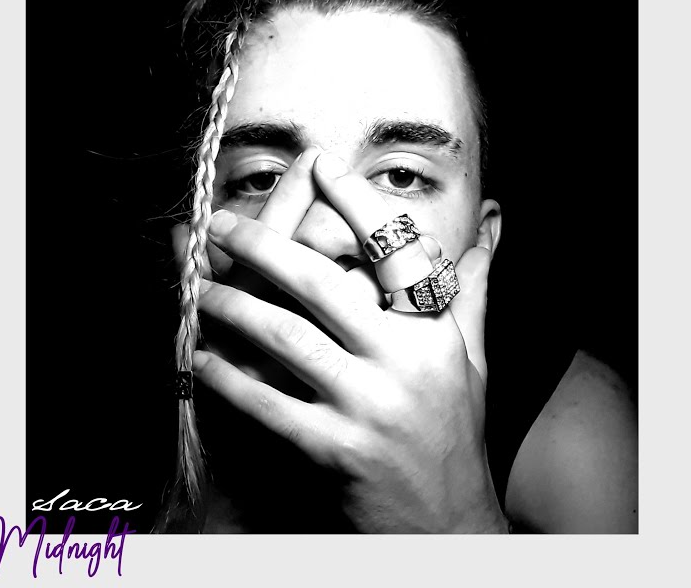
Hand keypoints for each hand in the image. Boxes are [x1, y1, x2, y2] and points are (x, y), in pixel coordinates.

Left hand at [191, 152, 505, 532]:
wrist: (447, 527)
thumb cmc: (453, 434)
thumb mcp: (470, 359)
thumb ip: (471, 289)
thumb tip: (492, 224)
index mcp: (433, 334)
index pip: (394, 250)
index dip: (355, 203)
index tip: (319, 165)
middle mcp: (403, 364)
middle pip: (322, 285)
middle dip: (263, 246)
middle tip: (220, 222)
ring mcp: (367, 408)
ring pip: (285, 337)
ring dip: (231, 306)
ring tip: (197, 286)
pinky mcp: (333, 450)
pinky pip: (266, 402)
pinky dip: (227, 377)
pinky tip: (199, 358)